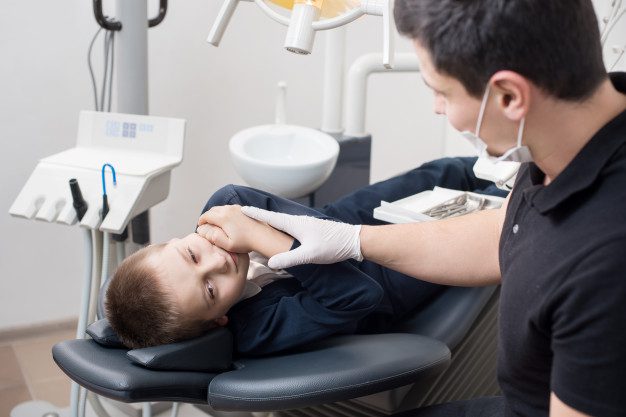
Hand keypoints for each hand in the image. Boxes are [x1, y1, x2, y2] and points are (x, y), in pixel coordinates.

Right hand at [197, 205, 266, 252]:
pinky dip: (224, 212)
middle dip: (207, 216)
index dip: (201, 220)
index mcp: (223, 218)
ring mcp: (236, 208)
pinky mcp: (243, 209)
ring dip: (216, 213)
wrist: (262, 235)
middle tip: (206, 223)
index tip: (200, 225)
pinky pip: (229, 208)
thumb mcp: (228, 245)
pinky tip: (227, 220)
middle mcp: (228, 210)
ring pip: (221, 208)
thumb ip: (215, 238)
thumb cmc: (246, 242)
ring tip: (215, 222)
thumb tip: (207, 232)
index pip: (207, 215)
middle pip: (213, 210)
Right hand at [241, 206, 362, 268]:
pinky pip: (289, 225)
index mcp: (295, 224)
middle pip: (274, 217)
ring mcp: (304, 224)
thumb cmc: (333, 246)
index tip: (242, 209)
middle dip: (259, 216)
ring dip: (269, 221)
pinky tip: (280, 232)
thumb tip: (270, 262)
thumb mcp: (310, 255)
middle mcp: (298, 221)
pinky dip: (279, 226)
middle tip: (244, 214)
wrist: (353, 241)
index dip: (255, 214)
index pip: (270, 218)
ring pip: (282, 221)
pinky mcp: (310, 229)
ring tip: (258, 223)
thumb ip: (290, 258)